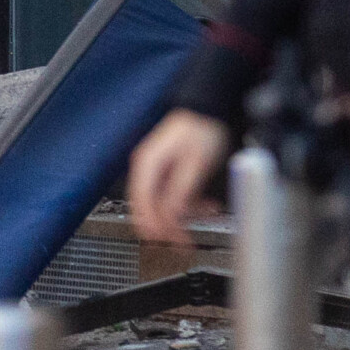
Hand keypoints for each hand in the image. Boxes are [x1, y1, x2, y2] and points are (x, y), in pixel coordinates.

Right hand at [127, 109, 230, 243]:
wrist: (208, 108)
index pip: (141, 203)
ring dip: (182, 214)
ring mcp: (156, 169)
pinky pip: (171, 194)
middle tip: (185, 241)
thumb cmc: (201, 129)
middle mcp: (146, 168)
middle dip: (168, 225)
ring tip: (205, 216)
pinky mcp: (167, 171)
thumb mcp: (195, 163)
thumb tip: (173, 215)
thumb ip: (181, 191)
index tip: (170, 240)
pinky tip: (205, 205)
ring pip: (161, 203)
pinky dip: (187, 203)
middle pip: (148, 207)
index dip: (154, 226)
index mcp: (147, 164)